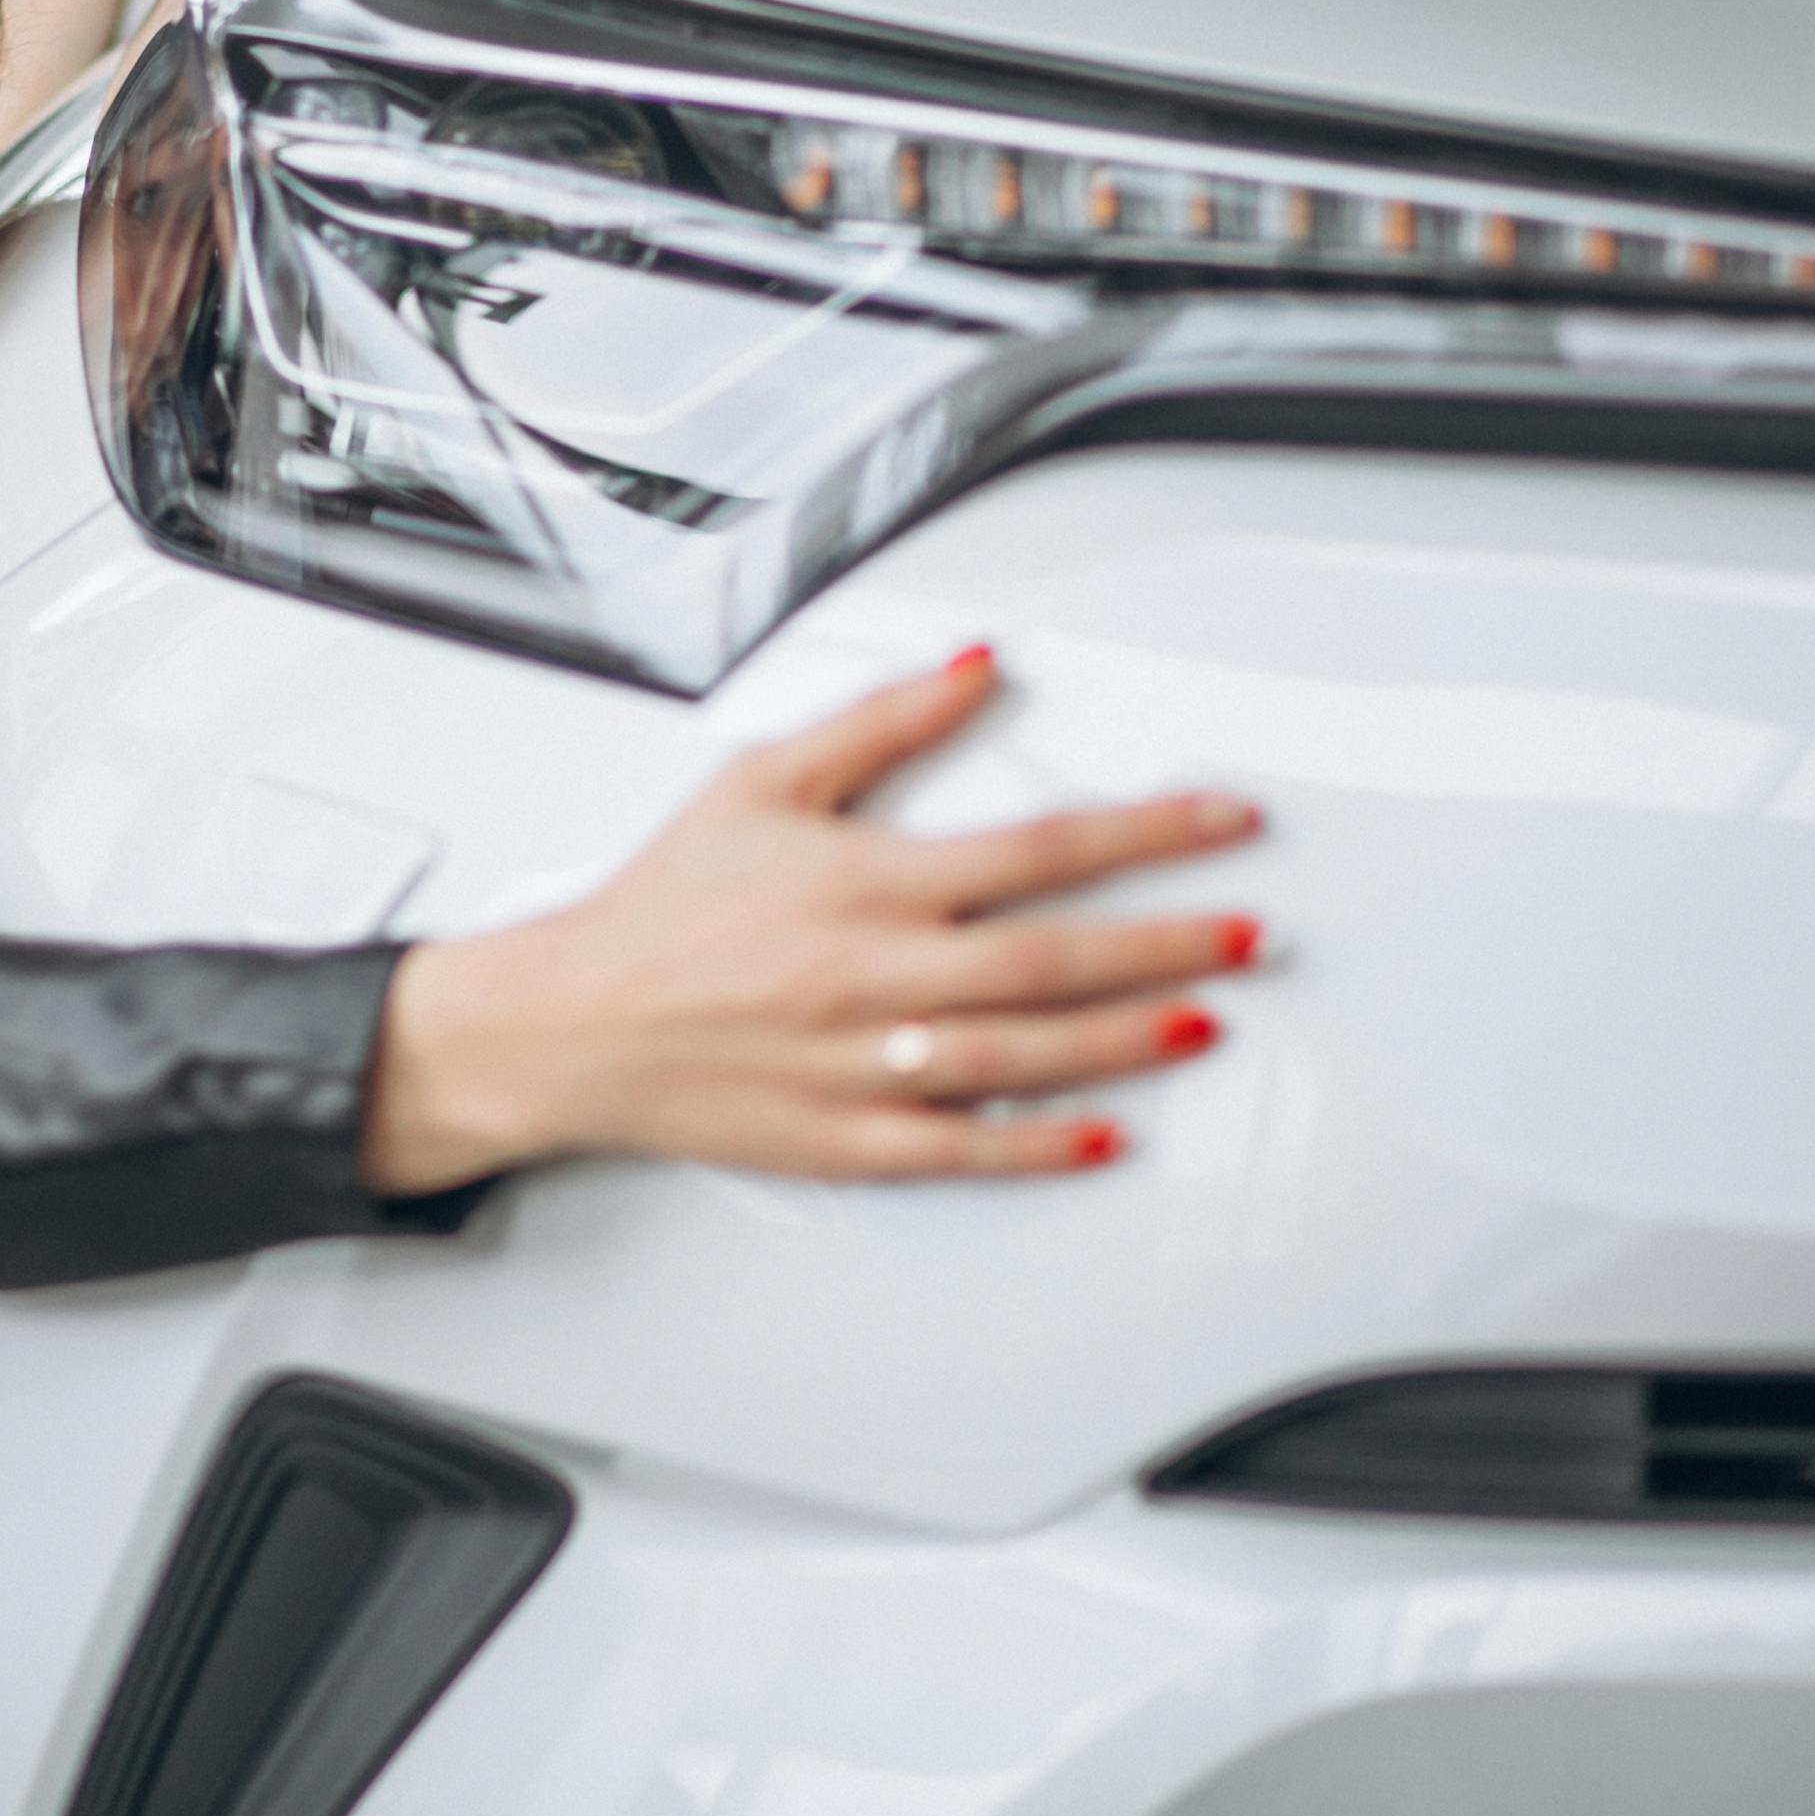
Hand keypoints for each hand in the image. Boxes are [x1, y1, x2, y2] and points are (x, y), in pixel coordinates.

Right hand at [367, 648, 1266, 1194]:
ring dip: (1126, 1040)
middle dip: (1168, 942)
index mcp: (864, 882)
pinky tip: (1100, 1136)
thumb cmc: (661, 906)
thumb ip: (883, 722)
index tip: (1222, 823)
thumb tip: (977, 666)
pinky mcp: (842, 1140)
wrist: (567, 1022)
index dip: (1150, 831)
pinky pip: (960, 1149)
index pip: (1040, 848)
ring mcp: (861, 1066)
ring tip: (1202, 1021)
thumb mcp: (762, 780)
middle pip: (1055, 958)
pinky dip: (1036, 1147)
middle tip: (1247, 933)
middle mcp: (874, 977)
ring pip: (1026, 1055)